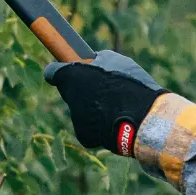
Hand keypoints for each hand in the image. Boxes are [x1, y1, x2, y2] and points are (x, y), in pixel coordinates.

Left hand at [43, 50, 168, 155]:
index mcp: (71, 75)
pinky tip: (116, 120)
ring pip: (83, 110)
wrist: (142, 118)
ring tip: (118, 106)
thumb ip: (99, 59)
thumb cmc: (131, 86)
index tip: (70, 71)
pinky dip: (100, 125)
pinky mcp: (84, 135)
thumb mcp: (118, 62)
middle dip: (85, 90)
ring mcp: (75, 117)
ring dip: (95, 107)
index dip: (63, 71)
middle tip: (105, 89)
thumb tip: (94, 59)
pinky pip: (90, 127)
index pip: (53, 72)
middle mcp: (68, 97)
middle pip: (72, 92)